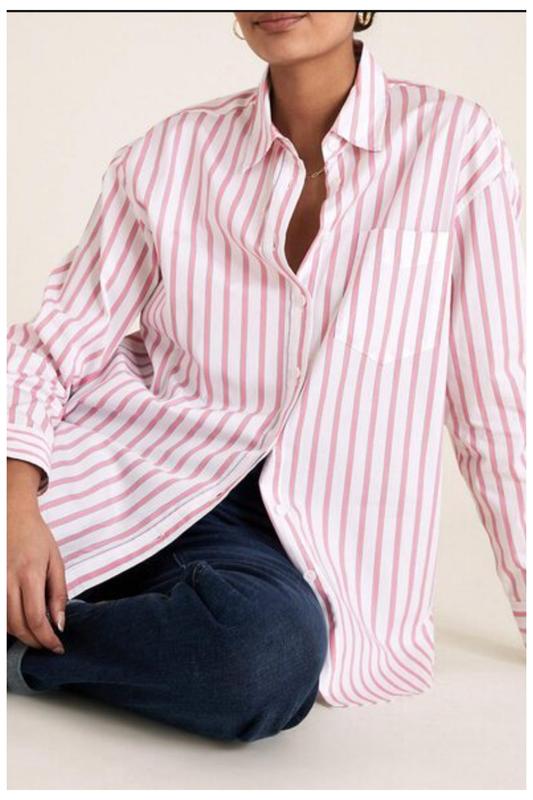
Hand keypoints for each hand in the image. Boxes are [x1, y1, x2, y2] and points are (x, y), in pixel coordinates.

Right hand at [7, 504, 66, 652]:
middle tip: (48, 645)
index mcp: (29, 574)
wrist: (11, 516)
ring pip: (4, 623)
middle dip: (34, 642)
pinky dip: (8, 624)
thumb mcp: (55, 562)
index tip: (57, 647)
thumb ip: (58, 593)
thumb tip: (59, 623)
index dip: (46, 639)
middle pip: (17, 625)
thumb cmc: (36, 538)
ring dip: (20, 635)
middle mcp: (7, 580)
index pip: (36, 618)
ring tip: (36, 635)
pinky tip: (20, 622)